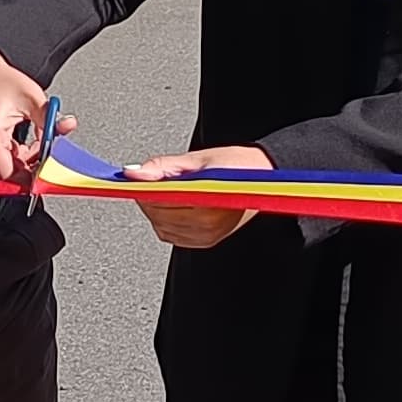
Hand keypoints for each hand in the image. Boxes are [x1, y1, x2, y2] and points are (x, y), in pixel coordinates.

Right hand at [0, 47, 62, 182]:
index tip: (49, 169)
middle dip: (34, 165)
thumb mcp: (31, 97)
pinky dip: (18, 155)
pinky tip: (28, 143)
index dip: (32, 175)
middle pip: (10, 173)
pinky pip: (2, 161)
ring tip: (39, 141)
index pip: (10, 174)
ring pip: (7, 169)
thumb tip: (66, 127)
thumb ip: (50, 119)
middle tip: (50, 151)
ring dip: (27, 160)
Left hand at [123, 144, 273, 249]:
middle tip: (147, 180)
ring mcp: (207, 237)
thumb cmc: (238, 166)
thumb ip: (163, 167)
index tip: (134, 181)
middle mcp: (208, 227)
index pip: (162, 204)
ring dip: (157, 210)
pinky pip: (173, 235)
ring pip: (163, 228)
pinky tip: (170, 204)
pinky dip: (165, 220)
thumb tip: (135, 174)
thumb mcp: (198, 159)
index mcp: (207, 205)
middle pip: (160, 217)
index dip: (145, 192)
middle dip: (149, 199)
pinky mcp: (206, 241)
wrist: (266, 177)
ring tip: (161, 189)